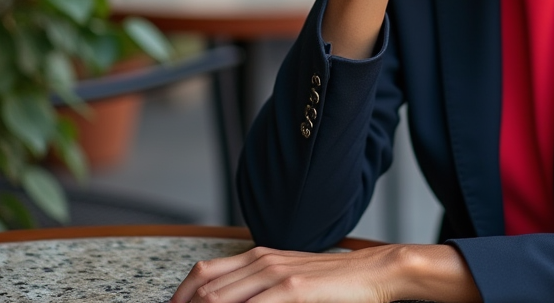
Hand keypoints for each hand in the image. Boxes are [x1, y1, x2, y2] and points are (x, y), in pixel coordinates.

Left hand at [168, 245, 399, 302]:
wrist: (373, 271)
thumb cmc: (332, 281)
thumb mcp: (289, 279)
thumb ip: (259, 288)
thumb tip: (231, 300)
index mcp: (258, 256)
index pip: (202, 272)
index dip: (180, 296)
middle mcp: (262, 260)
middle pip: (205, 288)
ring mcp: (277, 274)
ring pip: (220, 297)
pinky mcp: (294, 289)